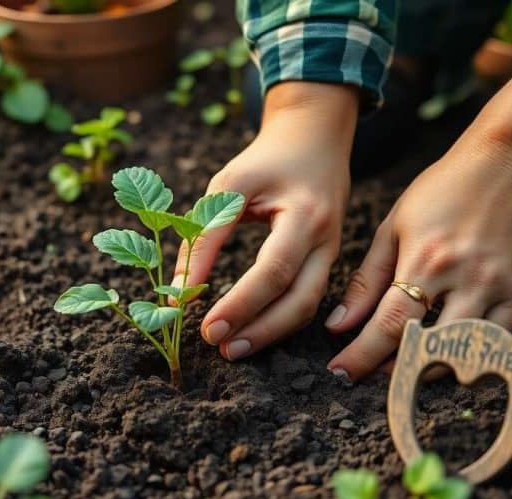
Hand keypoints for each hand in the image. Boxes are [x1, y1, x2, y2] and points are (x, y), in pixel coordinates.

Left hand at [172, 82, 358, 360]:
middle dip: (259, 331)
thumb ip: (204, 236)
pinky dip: (281, 320)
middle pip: (299, 300)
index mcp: (305, 215)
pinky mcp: (329, 259)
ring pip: (308, 307)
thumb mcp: (229, 186)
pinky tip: (254, 331)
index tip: (206, 327)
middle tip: (220, 348)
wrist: (315, 136)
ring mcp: (333, 251)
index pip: (272, 270)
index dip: (240, 304)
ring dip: (270, 333)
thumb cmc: (266, 160)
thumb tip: (179, 292)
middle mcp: (327, 238)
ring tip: (233, 348)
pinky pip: (308, 299)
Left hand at [325, 135, 511, 380]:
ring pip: (462, 355)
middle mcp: (463, 279)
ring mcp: (495, 288)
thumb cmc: (443, 189)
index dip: (361, 356)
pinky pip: (494, 344)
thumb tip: (339, 325)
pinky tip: (442, 360)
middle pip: (425, 347)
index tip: (339, 371)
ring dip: (427, 370)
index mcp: (425, 259)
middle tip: (365, 374)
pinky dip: (468, 360)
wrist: (508, 162)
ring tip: (398, 367)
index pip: (389, 325)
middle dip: (389, 370)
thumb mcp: (394, 227)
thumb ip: (366, 280)